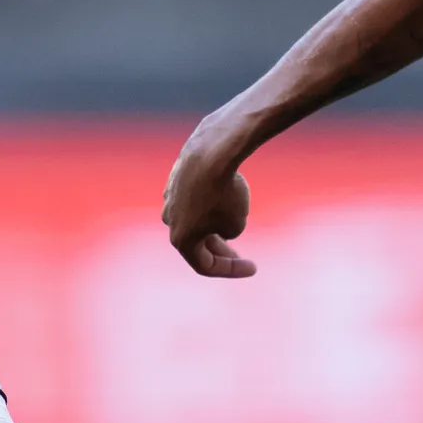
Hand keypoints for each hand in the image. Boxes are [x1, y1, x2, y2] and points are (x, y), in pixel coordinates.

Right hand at [160, 126, 255, 277]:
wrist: (211, 152)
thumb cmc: (225, 192)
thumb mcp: (237, 223)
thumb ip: (228, 232)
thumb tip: (219, 224)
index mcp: (180, 239)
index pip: (205, 265)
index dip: (231, 270)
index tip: (254, 267)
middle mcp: (169, 220)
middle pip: (197, 245)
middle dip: (222, 252)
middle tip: (242, 256)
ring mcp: (170, 198)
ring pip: (194, 219)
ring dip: (214, 225)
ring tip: (236, 217)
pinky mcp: (176, 178)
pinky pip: (195, 197)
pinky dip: (210, 202)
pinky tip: (227, 192)